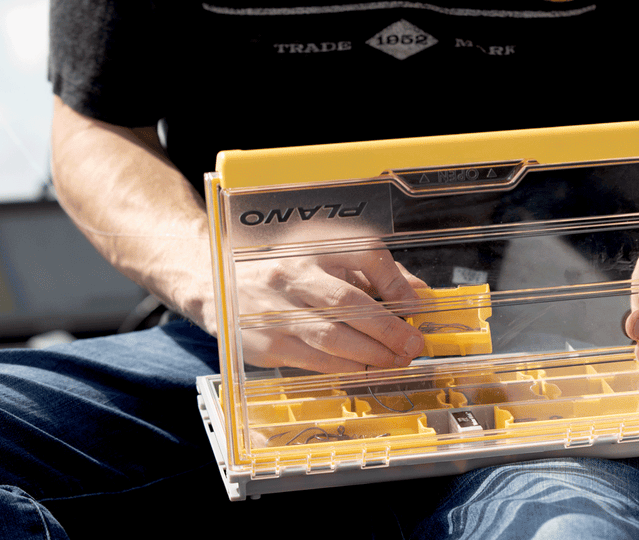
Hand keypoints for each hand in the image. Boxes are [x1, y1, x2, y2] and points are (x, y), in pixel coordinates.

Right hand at [235, 250, 427, 372]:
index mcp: (314, 245)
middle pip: (349, 301)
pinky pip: (315, 359)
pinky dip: (347, 367)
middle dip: (388, 328)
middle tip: (413, 344)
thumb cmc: (285, 271)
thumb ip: (375, 273)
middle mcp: (294, 274)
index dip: (394, 281)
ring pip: (332, 336)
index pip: (364, 253)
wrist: (219, 286)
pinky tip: (367, 369)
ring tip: (396, 361)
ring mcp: (277, 309)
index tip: (415, 305)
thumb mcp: (326, 257)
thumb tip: (419, 293)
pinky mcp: (267, 342)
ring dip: (371, 354)